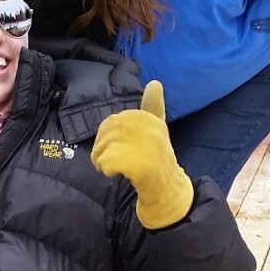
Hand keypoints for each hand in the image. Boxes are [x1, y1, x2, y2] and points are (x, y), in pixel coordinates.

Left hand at [91, 81, 194, 229]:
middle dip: (102, 149)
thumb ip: (152, 107)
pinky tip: (119, 174)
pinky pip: (104, 162)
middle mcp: (148, 128)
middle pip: (105, 133)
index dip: (111, 137)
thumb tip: (155, 82)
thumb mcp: (156, 129)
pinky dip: (106, 170)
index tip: (125, 149)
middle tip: (114, 162)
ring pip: (102, 148)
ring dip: (103, 161)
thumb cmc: (157, 159)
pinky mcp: (134, 161)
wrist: (167, 188)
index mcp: (149, 119)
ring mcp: (142, 145)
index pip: (114, 122)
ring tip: (117, 168)